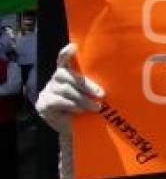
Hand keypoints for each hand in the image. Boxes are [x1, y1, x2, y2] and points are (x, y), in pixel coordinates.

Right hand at [35, 44, 103, 178]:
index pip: (63, 60)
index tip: (74, 47)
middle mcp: (55, 80)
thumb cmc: (87, 110)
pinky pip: (58, 101)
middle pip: (67, 75)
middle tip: (101, 94)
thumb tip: (109, 87)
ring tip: (95, 107)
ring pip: (65, 89)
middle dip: (85, 85)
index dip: (66, 54)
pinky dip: (72, 105)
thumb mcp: (92, 97)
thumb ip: (95, 88)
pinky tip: (80, 110)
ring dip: (82, 99)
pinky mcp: (43, 104)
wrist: (75, 131)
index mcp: (67, 75)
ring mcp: (47, 91)